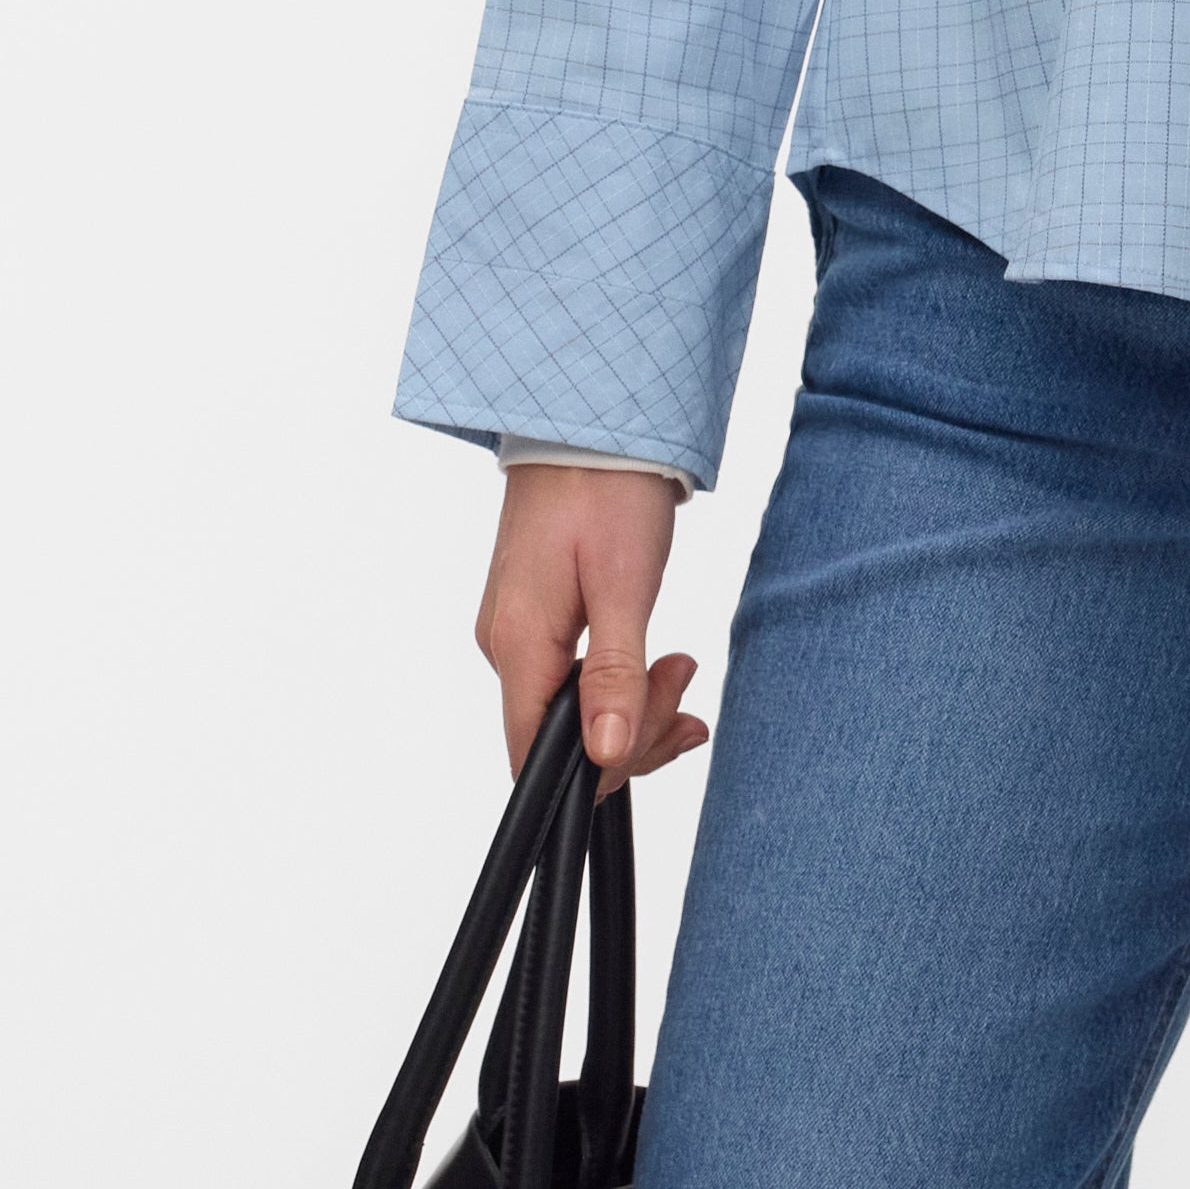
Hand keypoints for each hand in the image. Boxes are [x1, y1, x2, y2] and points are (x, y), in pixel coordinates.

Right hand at [479, 464, 709, 781]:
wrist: (589, 422)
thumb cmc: (606, 489)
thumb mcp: (624, 586)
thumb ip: (613, 676)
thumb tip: (602, 755)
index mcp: (517, 643)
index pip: (534, 754)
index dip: (600, 766)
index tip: (663, 731)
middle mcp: (506, 645)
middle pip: (559, 736)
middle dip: (634, 727)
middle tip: (684, 678)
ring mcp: (518, 631)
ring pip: (572, 708)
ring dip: (634, 702)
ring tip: (681, 665)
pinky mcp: (536, 617)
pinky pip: (571, 676)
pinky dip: (618, 679)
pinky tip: (654, 664)